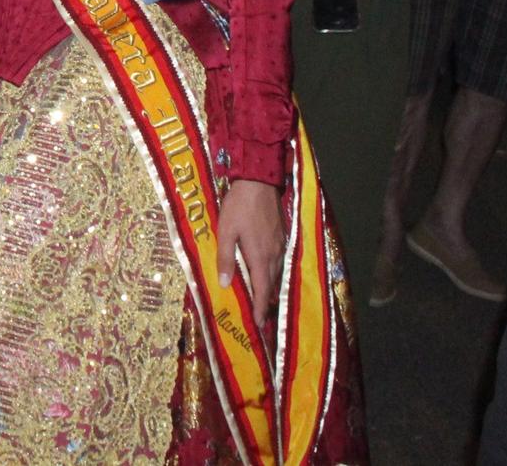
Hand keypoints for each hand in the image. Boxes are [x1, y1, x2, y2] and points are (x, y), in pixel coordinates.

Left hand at [216, 178, 282, 310]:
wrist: (259, 182)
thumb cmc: (239, 206)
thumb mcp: (226, 231)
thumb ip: (225, 258)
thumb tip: (224, 284)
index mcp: (260, 256)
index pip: (262, 290)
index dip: (260, 308)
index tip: (258, 324)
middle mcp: (274, 254)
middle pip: (272, 285)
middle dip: (266, 303)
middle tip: (260, 318)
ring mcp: (280, 245)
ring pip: (277, 274)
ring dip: (271, 289)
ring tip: (264, 301)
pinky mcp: (282, 236)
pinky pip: (280, 262)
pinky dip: (274, 274)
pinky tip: (268, 274)